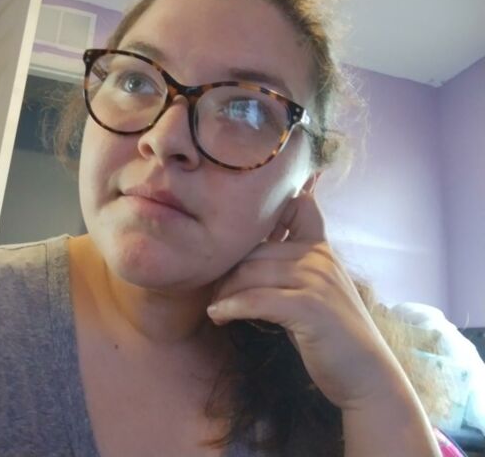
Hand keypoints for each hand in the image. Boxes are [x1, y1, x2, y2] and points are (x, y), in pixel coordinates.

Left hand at [207, 191, 404, 410]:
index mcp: (321, 249)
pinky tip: (219, 315)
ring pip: (250, 273)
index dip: (267, 212)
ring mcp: (316, 280)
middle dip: (226, 269)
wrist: (368, 375)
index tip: (236, 239)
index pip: (297, 206)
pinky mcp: (309, 307)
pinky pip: (256, 299)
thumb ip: (290, 271)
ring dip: (224, 292)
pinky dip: (231, 308)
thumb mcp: (314, 292)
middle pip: (254, 248)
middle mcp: (320, 257)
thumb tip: (244, 264)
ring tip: (215, 308)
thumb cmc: (333, 336)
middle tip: (213, 292)